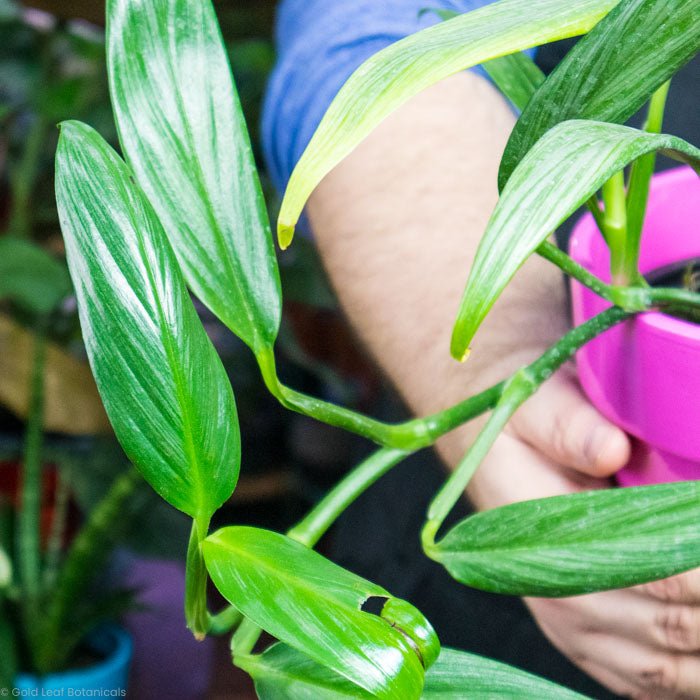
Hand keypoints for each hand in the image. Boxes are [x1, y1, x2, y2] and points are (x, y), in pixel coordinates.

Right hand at [465, 364, 699, 698]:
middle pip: (672, 628)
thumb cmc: (522, 423)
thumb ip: (567, 424)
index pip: (648, 572)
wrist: (490, 448)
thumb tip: (610, 450)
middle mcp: (555, 591)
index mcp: (539, 533)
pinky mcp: (581, 635)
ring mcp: (569, 622)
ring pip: (666, 668)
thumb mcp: (536, 405)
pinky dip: (686, 679)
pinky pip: (643, 680)